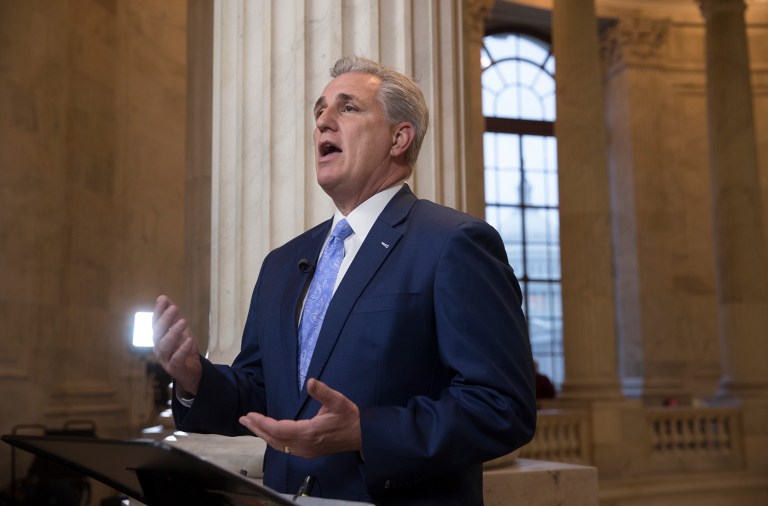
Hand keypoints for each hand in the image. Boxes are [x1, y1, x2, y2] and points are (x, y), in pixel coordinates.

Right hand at [152, 295, 201, 395]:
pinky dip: (182, 349)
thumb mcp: (180, 331)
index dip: (158, 311)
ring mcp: (165, 359)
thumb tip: (163, 298)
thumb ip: (173, 317)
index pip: (155, 323)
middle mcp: (159, 348)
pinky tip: (189, 340)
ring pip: (164, 346)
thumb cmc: (184, 350)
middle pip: (158, 333)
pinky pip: (176, 359)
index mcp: (159, 338)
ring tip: (183, 321)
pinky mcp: (174, 368)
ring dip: (173, 333)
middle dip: (165, 320)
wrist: (192, 372)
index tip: (163, 299)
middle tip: (174, 308)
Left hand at [239, 378, 361, 457]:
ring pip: (278, 445)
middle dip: (257, 428)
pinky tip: (268, 433)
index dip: (263, 423)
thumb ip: (324, 392)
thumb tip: (310, 381)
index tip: (251, 414)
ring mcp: (304, 451)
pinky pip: (284, 448)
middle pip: (274, 439)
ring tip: (251, 424)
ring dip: (263, 434)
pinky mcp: (306, 452)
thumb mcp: (338, 401)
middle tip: (243, 418)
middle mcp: (304, 445)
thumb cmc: (349, 417)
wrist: (360, 435)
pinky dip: (272, 439)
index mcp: (309, 432)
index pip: (279, 429)